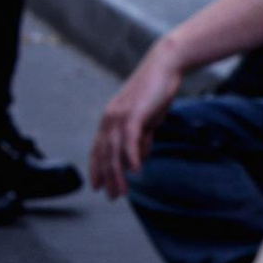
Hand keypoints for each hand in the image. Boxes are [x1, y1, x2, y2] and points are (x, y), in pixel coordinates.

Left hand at [90, 41, 187, 198]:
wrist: (165, 66)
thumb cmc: (156, 92)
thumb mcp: (147, 120)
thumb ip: (141, 139)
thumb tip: (138, 158)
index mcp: (110, 119)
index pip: (98, 149)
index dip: (96, 168)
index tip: (97, 186)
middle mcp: (110, 118)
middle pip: (104, 154)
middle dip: (106, 177)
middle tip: (111, 196)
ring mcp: (120, 116)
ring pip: (114, 151)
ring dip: (118, 174)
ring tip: (122, 192)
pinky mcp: (134, 114)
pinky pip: (129, 140)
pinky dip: (132, 157)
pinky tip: (136, 171)